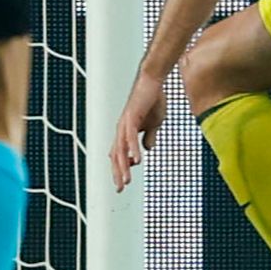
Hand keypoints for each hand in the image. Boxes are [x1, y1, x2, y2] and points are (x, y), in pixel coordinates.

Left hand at [108, 69, 170, 189]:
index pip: (119, 154)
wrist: (153, 81)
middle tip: (120, 188)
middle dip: (118, 173)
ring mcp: (125, 123)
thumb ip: (149, 136)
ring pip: (121, 149)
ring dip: (124, 166)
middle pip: (116, 155)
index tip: (124, 183)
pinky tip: (138, 159)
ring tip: (127, 180)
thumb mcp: (154, 124)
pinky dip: (133, 149)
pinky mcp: (132, 117)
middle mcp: (122, 129)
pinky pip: (131, 136)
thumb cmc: (153, 100)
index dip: (120, 169)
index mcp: (126, 131)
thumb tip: (147, 149)